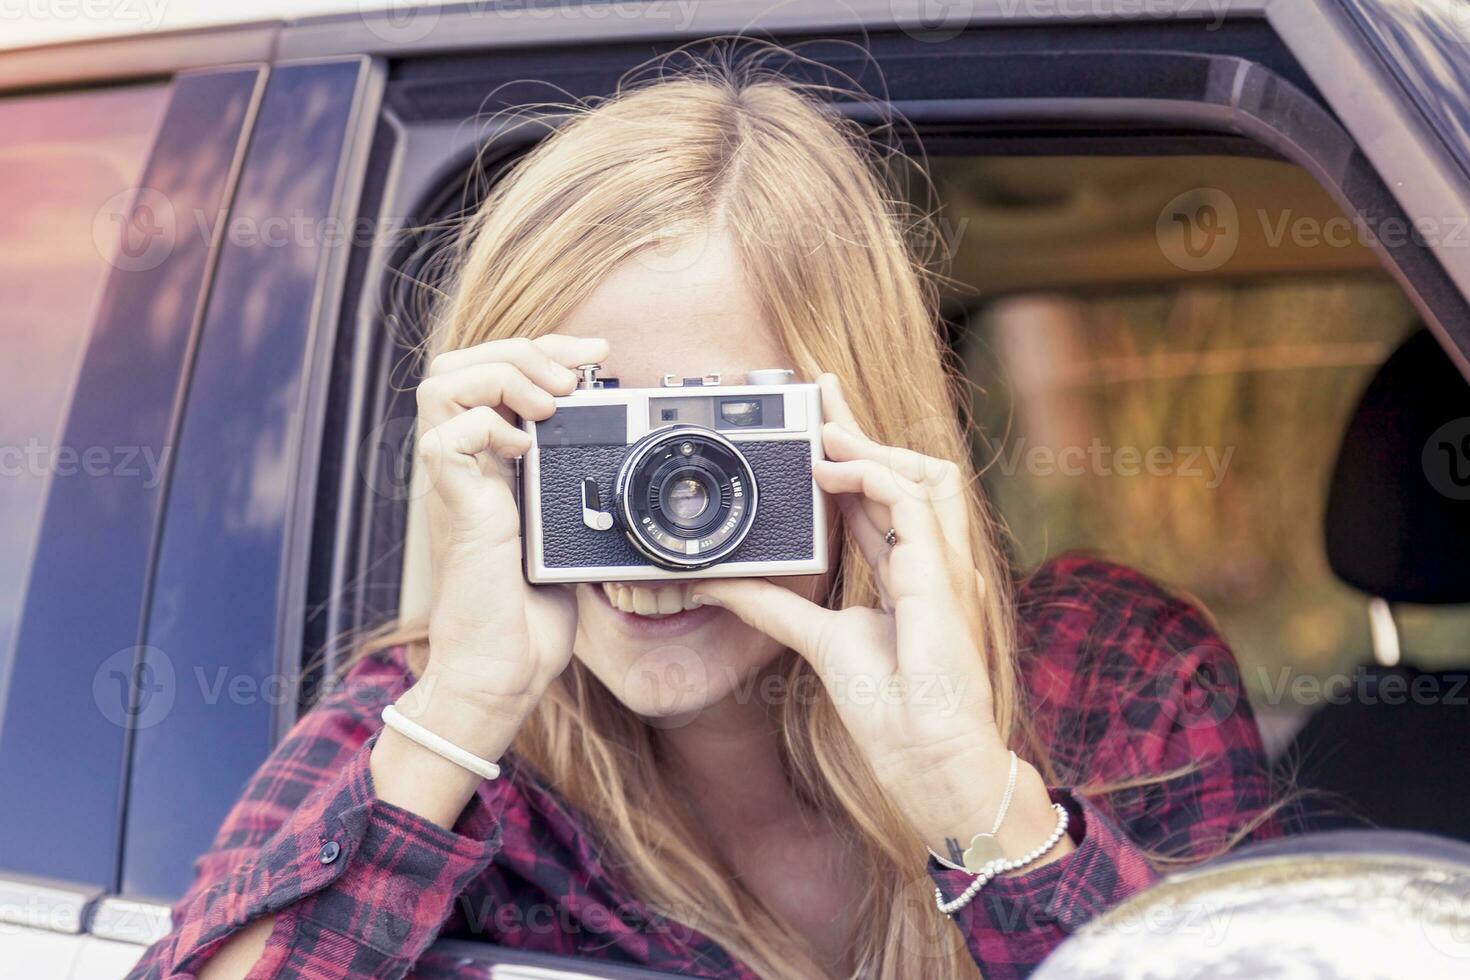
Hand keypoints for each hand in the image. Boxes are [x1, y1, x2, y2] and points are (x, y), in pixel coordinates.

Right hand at [402, 334, 606, 756]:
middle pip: (460, 362)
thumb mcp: (569, 530)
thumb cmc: (531, 611)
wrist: (503, 666)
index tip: (598, 355)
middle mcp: (466, 463)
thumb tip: (623, 453)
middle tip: (574, 375)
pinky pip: (445, 436)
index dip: (544, 349)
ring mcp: (453, 482)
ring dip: (502, 376)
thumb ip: (577, 485)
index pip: (497, 372)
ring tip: (549, 402)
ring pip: (441, 384)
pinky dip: (488, 426)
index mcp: (491, 461)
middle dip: (523, 348)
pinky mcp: (451, 506)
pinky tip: (526, 449)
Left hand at [693, 374, 1070, 868]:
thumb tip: (717, 584)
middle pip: (906, 471)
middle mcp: (930, 562)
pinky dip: (870, 476)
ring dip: (872, 445)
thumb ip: (773, 606)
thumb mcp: (816, 640)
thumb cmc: (890, 710)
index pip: (881, 497)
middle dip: (863, 429)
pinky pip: (911, 500)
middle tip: (820, 392)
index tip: (821, 418)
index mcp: (906, 575)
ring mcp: (943, 565)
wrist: (925, 753)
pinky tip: (829, 473)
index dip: (852, 455)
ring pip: (925, 472)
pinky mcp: (940, 572)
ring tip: (823, 434)